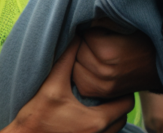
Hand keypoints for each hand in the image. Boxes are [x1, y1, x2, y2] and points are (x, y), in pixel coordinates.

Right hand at [2, 38, 133, 132]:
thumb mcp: (51, 86)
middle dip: (117, 104)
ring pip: (114, 129)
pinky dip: (101, 128)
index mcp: (97, 121)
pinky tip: (86, 117)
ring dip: (110, 117)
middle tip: (106, 91)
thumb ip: (66, 60)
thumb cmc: (35, 119)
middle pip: (123, 117)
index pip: (127, 103)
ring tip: (97, 103)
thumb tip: (76, 37)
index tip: (111, 82)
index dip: (122, 91)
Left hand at [73, 18, 162, 97]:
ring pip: (75, 66)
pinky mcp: (100, 94)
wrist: (157, 68)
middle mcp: (103, 72)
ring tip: (94, 53)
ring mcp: (101, 86)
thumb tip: (87, 21)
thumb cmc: (144, 43)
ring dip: (81, 58)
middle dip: (86, 43)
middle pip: (79, 51)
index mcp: (109, 52)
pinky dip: (82, 72)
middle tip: (99, 40)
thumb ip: (106, 21)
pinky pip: (79, 81)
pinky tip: (92, 66)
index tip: (103, 30)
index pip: (87, 35)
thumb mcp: (128, 27)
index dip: (94, 29)